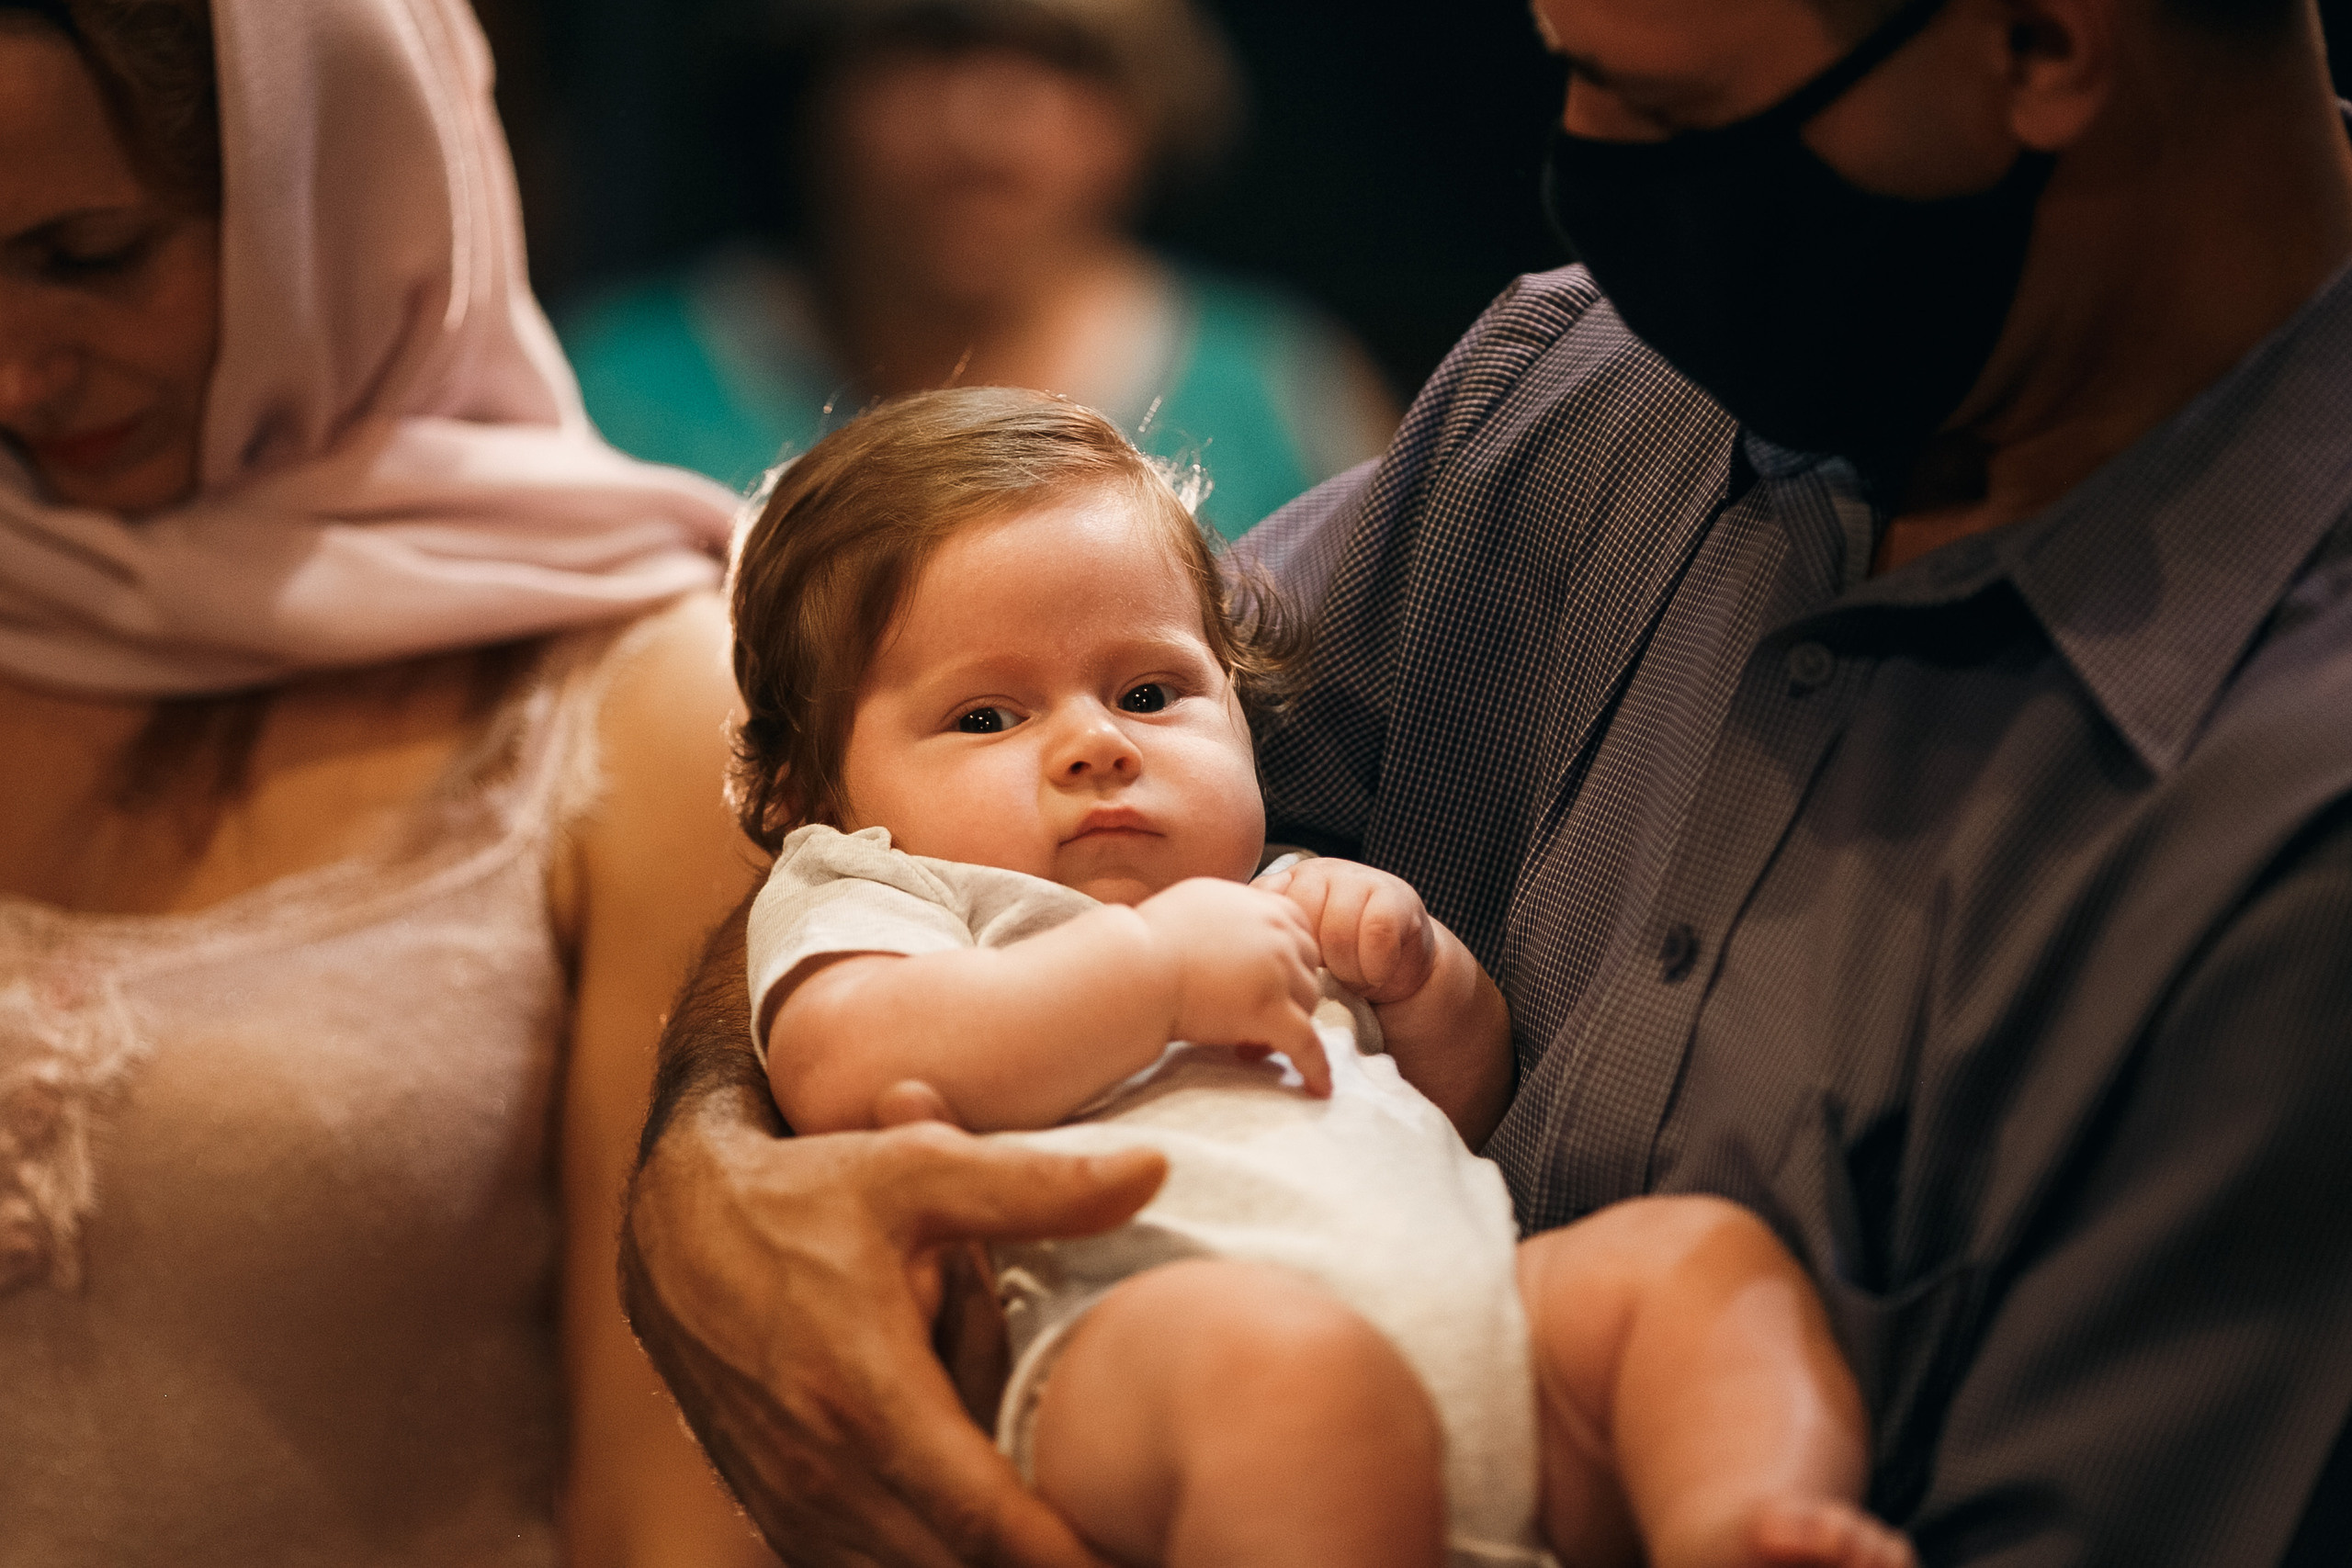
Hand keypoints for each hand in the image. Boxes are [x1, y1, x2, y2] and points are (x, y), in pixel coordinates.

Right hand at [623, 1089, 1165, 1567]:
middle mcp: (823, 1475)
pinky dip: (924, 1542)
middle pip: (964, 1563)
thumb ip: (1038, 1185)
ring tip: (1023, 1473)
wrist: (671, 1227)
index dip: (1072, 1555)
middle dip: (1036, 1542)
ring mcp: (792, 1507)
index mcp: (868, 1400)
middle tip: (1102, 1506)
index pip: (992, 1528)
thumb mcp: (917, 1171)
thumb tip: (1154, 1170)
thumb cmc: (805, 1194)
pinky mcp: (775, 1517)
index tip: (1137, 1551)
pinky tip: (960, 1485)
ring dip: (974, 1537)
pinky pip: (867, 1566)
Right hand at [1132, 877, 1329, 1093]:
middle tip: (1252, 1021)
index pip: (1299, 933)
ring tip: (1248, 1048)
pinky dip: (1316, 1067)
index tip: (1270, 984)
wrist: (1132, 970)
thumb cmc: (1148, 943)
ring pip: (1307, 1007)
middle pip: (1307, 971)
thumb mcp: (1197, 905)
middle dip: (1287, 997)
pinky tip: (1318, 1088)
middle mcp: (1276, 931)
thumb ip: (1230, 914)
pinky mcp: (1270, 1010)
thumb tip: (1237, 931)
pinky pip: (1307, 1043)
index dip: (1287, 963)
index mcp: (1260, 904)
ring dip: (1285, 1028)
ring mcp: (1277, 970)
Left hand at [1258, 858, 1438, 1006]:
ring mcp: (1357, 878)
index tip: (1291, 972)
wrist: (1399, 973)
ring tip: (1351, 977)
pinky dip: (1375, 968)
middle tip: (1327, 977)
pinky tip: (1376, 973)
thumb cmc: (1335, 971)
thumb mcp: (1294, 957)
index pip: (1264, 907)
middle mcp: (1318, 872)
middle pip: (1301, 923)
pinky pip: (1375, 936)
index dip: (1278, 949)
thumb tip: (1228, 968)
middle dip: (1314, 965)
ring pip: (1337, 932)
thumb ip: (1265, 951)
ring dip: (1346, 971)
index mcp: (1285, 884)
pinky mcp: (1395, 896)